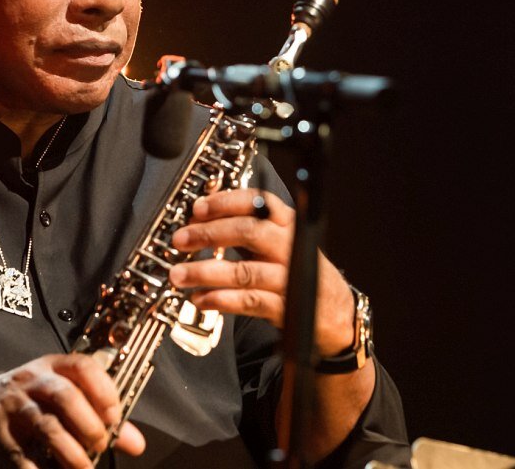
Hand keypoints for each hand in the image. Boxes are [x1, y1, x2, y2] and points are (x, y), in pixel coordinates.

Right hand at [0, 353, 144, 467]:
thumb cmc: (25, 401)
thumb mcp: (57, 397)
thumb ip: (97, 416)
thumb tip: (135, 442)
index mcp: (51, 368)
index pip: (82, 366)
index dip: (103, 389)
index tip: (115, 415)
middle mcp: (31, 382)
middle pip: (65, 396)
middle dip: (89, 424)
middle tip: (100, 444)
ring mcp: (13, 407)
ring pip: (46, 426)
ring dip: (70, 451)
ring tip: (83, 467)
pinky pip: (23, 456)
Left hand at [168, 189, 355, 357]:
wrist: (335, 313)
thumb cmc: (297, 271)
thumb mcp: (278, 243)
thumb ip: (245, 229)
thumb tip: (200, 219)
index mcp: (288, 224)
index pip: (258, 202)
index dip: (226, 201)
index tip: (197, 208)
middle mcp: (291, 247)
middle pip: (250, 232)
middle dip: (210, 233)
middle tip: (180, 239)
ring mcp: (291, 278)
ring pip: (245, 271)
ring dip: (206, 272)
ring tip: (179, 275)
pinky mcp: (288, 309)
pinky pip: (249, 302)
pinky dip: (220, 300)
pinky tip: (200, 299)